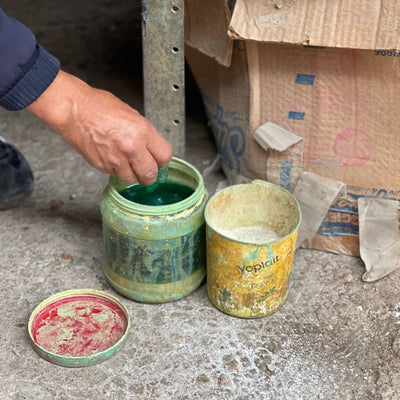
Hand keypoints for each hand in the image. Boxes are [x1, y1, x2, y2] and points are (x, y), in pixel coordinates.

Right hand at [27, 70, 172, 184]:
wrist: (72, 109)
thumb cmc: (98, 106)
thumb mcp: (132, 115)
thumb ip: (145, 134)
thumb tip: (152, 149)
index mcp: (142, 132)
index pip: (165, 156)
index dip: (163, 160)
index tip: (159, 160)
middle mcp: (131, 148)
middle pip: (150, 174)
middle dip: (150, 174)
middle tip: (147, 171)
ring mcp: (115, 159)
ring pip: (132, 179)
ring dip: (132, 173)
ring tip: (126, 161)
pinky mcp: (102, 166)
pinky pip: (115, 175)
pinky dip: (116, 170)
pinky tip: (112, 156)